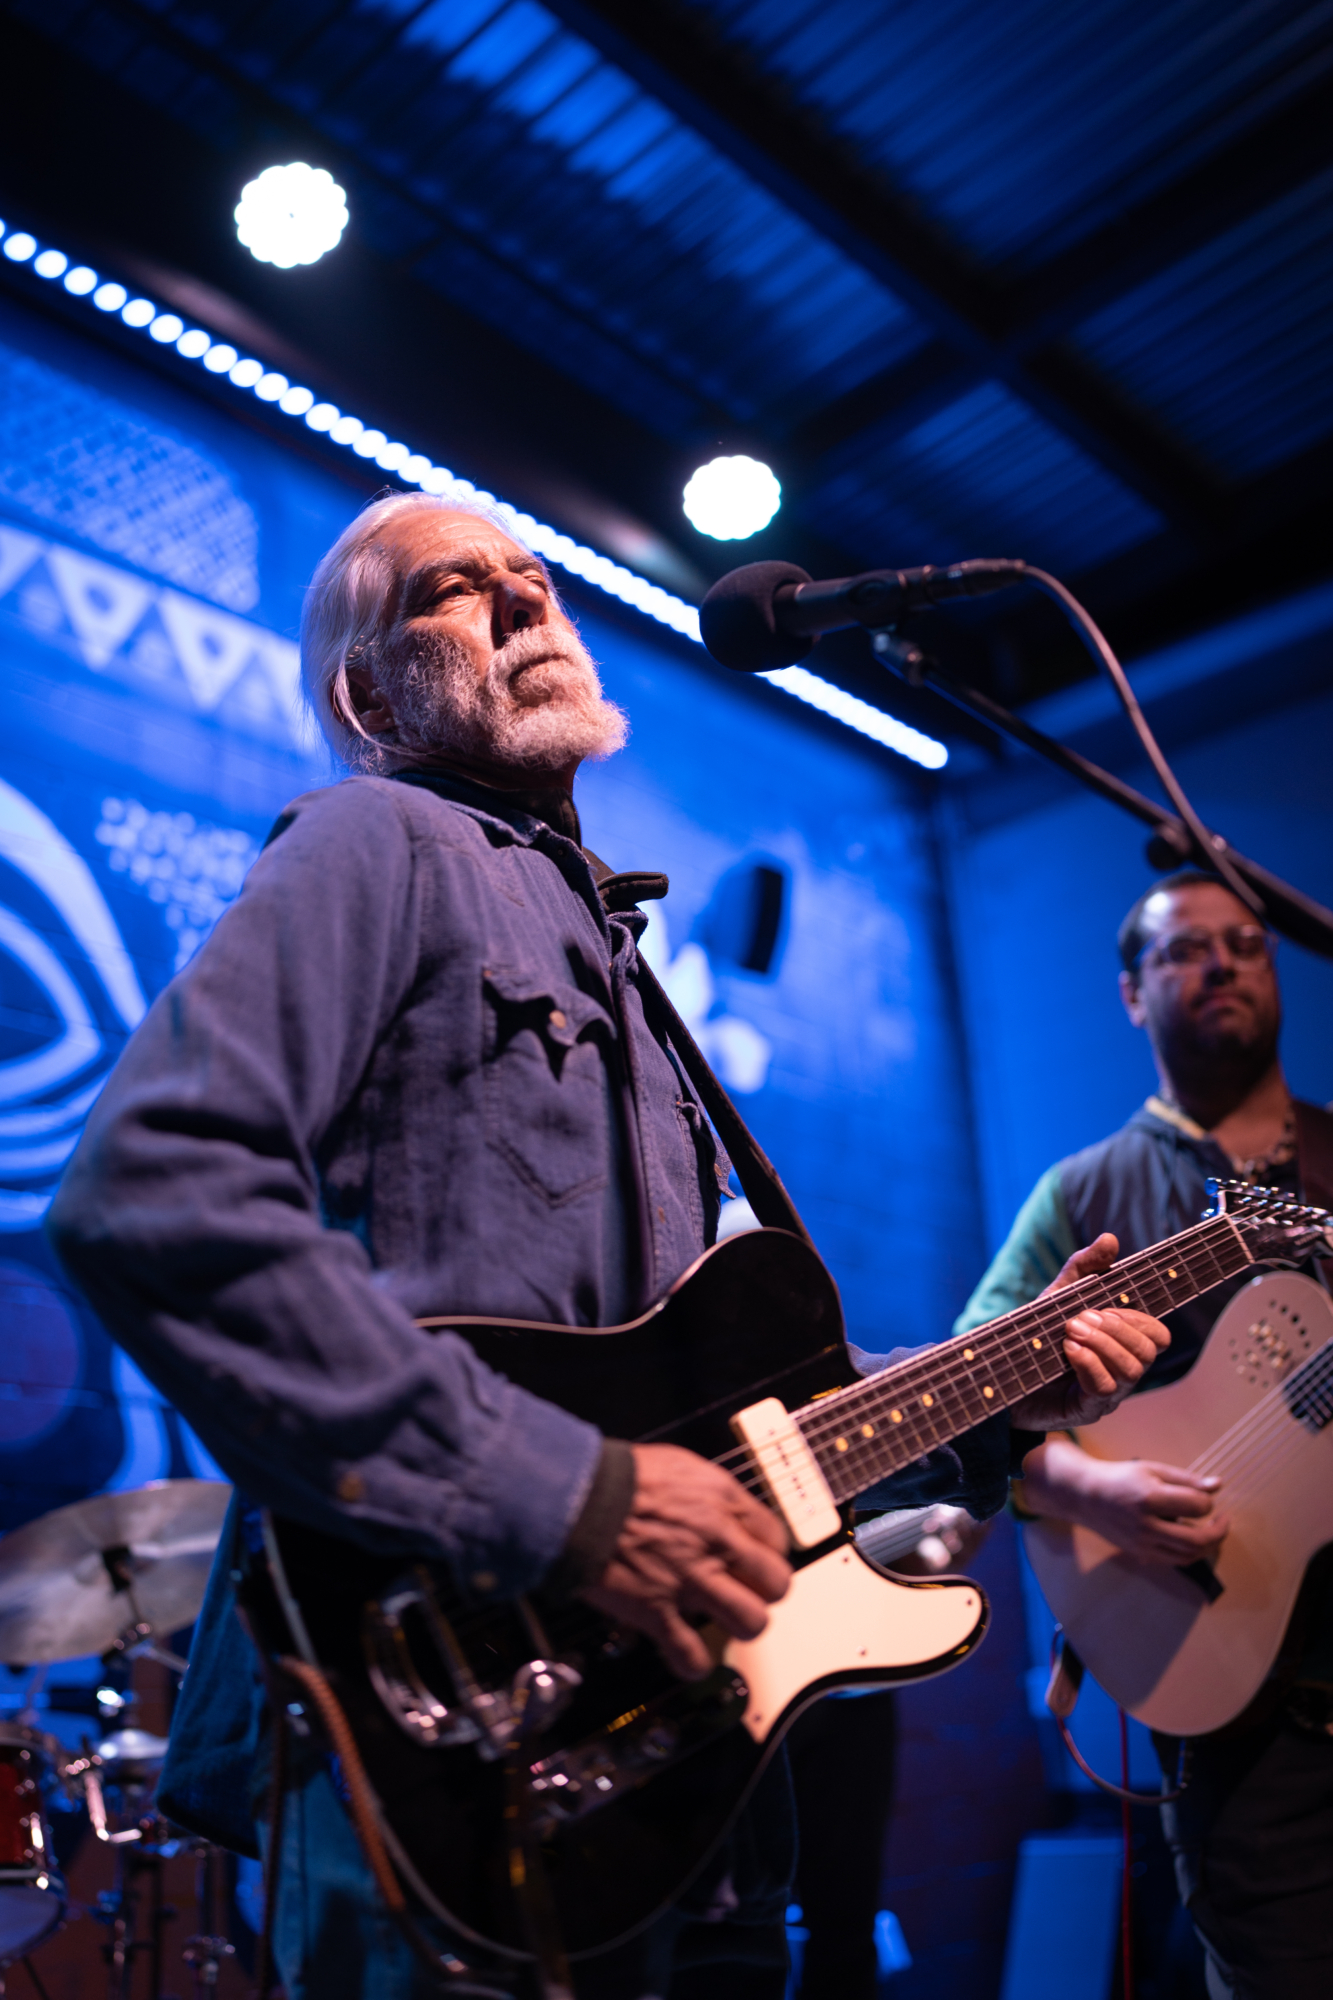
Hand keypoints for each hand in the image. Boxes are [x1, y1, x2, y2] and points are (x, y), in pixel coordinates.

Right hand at [579, 1443, 791, 1679]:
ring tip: (725, 1620)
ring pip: (751, 1621)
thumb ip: (709, 1493)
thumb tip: (720, 1508)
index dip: (768, 1553)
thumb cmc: (620, 1478)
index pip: (777, 1538)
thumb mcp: (680, 1466)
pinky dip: (692, 1662)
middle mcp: (716, 1542)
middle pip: (776, 1583)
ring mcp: (691, 1579)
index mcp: (723, 1502)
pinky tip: (689, 1657)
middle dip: (765, 1591)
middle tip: (747, 1591)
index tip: (756, 1559)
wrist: (579, 1498)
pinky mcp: (659, 1610)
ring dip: (741, 1625)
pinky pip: (691, 1653)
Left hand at [1009, 1232, 1170, 1430]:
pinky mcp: (1088, 1409)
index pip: (1158, 1335)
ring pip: (1132, 1371)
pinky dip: (1090, 1364)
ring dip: (1103, 1344)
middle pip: (1148, 1351)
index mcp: (1123, 1344)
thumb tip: (1110, 1238)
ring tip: (1071, 1330)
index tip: (1106, 1306)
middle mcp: (1123, 1370)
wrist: (1003, 1374)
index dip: (1139, 1320)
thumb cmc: (1039, 1335)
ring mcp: (1109, 1393)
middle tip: (1079, 1317)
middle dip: (1117, 1329)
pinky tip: (1070, 1350)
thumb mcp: (1059, 1295)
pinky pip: (1106, 1389)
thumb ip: (1084, 1268)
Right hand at [1021, 1436, 1227, 1563]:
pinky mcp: (1140, 1554)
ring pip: (1188, 1556)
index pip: (1197, 1506)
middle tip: (1224, 1520)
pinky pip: (1174, 1561)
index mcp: (1150, 1498)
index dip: (1208, 1502)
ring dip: (1208, 1546)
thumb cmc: (1122, 1477)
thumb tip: (1218, 1486)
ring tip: (1212, 1531)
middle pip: (1197, 1540)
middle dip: (1219, 1532)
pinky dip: (1190, 1552)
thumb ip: (1187, 1480)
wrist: (1086, 1496)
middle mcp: (1146, 1525)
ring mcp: (1142, 1544)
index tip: (1206, 1496)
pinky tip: (1192, 1538)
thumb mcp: (1153, 1469)